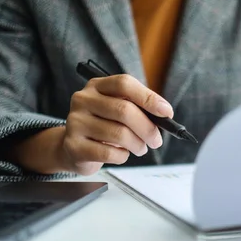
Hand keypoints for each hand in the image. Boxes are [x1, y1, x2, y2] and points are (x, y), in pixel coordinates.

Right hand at [7, 74, 173, 174]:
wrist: (73, 148)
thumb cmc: (103, 127)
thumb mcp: (118, 111)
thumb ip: (138, 108)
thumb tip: (164, 116)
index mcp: (97, 86)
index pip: (124, 84)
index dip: (148, 98)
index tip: (167, 112)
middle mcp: (83, 100)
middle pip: (124, 110)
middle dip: (147, 128)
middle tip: (156, 140)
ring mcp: (75, 122)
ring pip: (119, 134)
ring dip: (137, 144)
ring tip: (140, 148)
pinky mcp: (74, 145)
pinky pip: (109, 153)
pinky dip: (122, 156)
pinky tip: (121, 154)